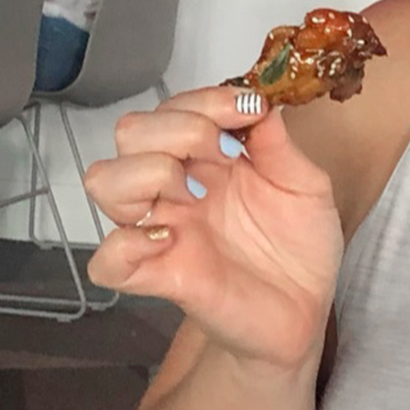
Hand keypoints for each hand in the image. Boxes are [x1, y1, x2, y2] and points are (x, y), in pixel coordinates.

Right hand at [84, 86, 342, 370]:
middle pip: (130, 132)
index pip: (174, 108)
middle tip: (223, 155)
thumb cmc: (299, 248)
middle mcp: (175, 188)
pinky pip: (106, 259)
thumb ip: (278, 143)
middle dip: (178, 129)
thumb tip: (259, 99)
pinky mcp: (158, 277)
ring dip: (147, 172)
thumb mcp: (305, 185)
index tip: (248, 110)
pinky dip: (125, 244)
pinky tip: (168, 240)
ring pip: (104, 181)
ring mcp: (162, 230)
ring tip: (195, 194)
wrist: (305, 311)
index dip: (205, 100)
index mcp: (206, 159)